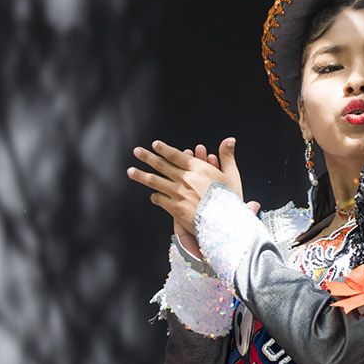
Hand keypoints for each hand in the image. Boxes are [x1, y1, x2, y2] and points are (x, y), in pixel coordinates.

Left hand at [128, 138, 243, 235]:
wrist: (224, 225)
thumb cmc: (230, 201)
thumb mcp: (232, 176)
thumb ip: (228, 157)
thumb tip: (230, 139)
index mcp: (198, 169)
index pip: (176, 155)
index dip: (164, 149)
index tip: (155, 145)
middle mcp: (185, 179)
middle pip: (161, 165)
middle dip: (147, 157)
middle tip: (137, 151)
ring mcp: (177, 194)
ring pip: (154, 181)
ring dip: (141, 175)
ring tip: (131, 171)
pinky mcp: (174, 208)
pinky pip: (160, 200)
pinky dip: (155, 197)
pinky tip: (153, 196)